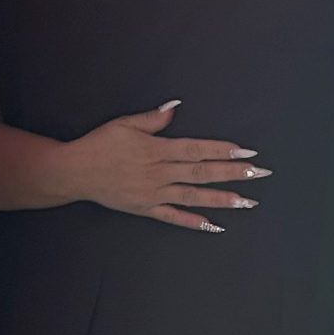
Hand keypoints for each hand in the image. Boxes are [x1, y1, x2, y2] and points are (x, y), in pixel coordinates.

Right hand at [61, 102, 270, 231]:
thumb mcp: (124, 124)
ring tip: (248, 202)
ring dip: (222, 199)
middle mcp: (159, 173)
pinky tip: (215, 226)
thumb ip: (152, 119)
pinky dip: (194, 221)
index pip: (196, 150)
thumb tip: (175, 108)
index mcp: (156, 149)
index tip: (246, 151)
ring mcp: (154, 193)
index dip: (222, 150)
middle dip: (233, 173)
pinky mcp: (146, 209)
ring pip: (193, 196)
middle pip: (202, 173)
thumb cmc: (99, 144)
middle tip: (260, 173)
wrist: (73, 172)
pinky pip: (174, 217)